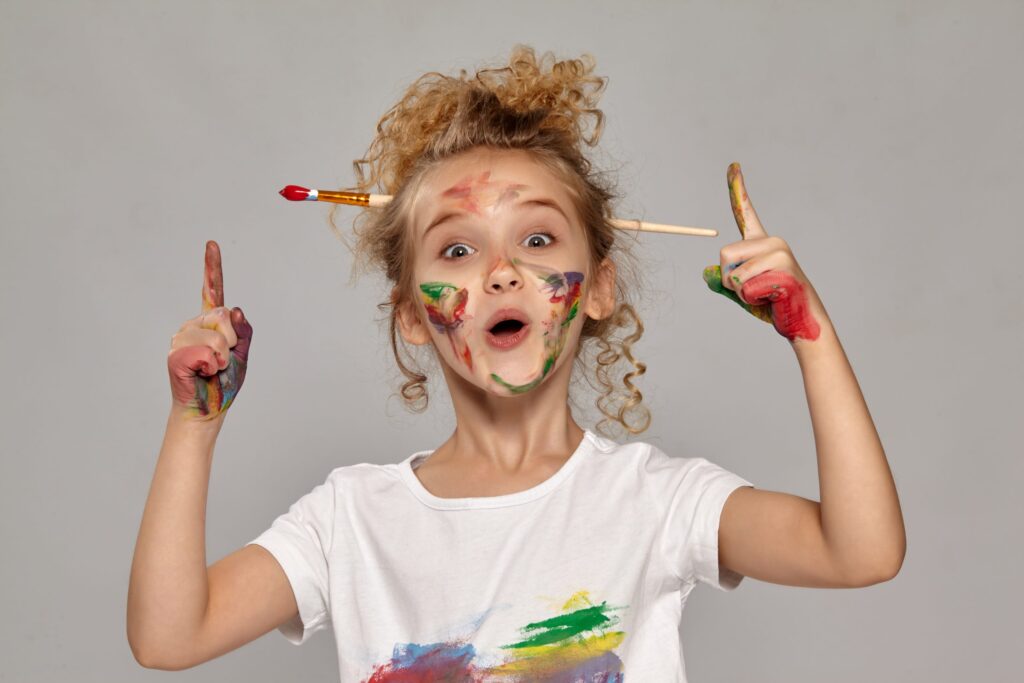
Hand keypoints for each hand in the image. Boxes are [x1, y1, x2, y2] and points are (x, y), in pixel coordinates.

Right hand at [167, 240, 252, 419]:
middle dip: (231, 343)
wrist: (210, 409)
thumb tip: (234, 310)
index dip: (211, 267)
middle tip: (222, 362)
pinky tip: (202, 373)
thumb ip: (243, 331)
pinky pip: (205, 352)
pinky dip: (210, 366)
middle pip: (222, 317)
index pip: (212, 290)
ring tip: (211, 369)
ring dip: (221, 358)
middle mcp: (193, 325)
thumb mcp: (242, 354)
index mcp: (210, 323)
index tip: (211, 244)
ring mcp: (181, 338)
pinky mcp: (175, 354)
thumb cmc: (224, 383)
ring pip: (216, 337)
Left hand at [702, 163, 822, 342]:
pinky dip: (752, 299)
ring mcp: (780, 253)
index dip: (737, 188)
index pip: (745, 213)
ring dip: (740, 292)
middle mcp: (772, 242)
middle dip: (727, 278)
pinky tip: (773, 298)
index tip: (733, 165)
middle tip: (750, 290)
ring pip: (734, 273)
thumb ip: (723, 281)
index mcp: (761, 242)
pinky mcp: (783, 268)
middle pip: (724, 253)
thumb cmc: (771, 304)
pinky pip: (746, 287)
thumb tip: (707, 272)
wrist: (802, 321)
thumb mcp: (741, 291)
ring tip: (764, 294)